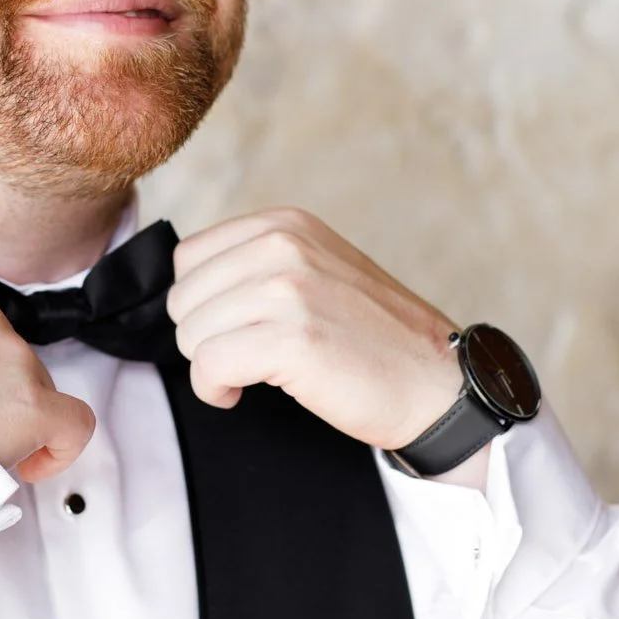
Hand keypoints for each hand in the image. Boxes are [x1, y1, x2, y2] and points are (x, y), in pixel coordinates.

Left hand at [165, 208, 466, 452]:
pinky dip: (214, 389)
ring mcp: (288, 289)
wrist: (435, 384)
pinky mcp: (291, 339)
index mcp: (286, 224)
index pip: (188, 259)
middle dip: (204, 338)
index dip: (202, 305)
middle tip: (246, 357)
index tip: (235, 329)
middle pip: (183, 298)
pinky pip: (208, 365)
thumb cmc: (372, 340)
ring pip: (191, 333)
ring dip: (211, 367)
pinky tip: (239, 394)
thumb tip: (186, 288)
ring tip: (253, 374)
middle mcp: (284, 246)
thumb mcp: (316, 271)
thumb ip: (257, 265)